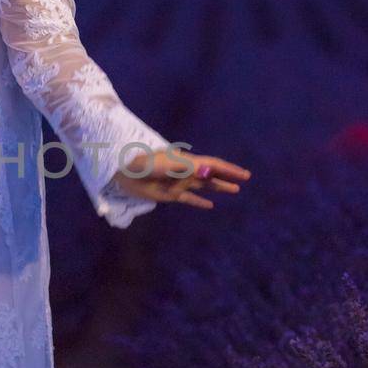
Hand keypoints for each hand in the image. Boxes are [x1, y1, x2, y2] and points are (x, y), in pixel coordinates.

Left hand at [110, 148, 251, 209]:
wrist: (123, 171)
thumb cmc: (144, 163)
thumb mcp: (167, 165)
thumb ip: (187, 168)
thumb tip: (208, 171)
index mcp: (187, 162)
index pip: (213, 166)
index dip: (229, 170)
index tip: (244, 175)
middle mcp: (186, 172)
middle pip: (211, 175)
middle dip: (228, 177)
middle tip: (244, 180)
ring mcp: (178, 183)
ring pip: (203, 186)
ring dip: (218, 188)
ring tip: (235, 190)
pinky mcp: (169, 194)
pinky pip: (189, 198)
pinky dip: (200, 201)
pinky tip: (210, 205)